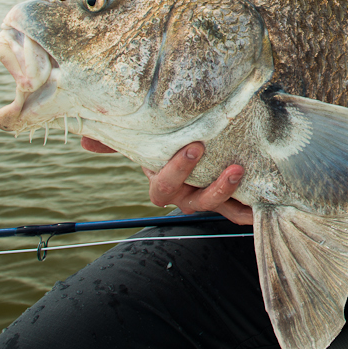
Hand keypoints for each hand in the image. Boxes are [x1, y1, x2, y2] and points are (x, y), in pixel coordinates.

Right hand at [81, 136, 253, 225]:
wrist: (202, 145)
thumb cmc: (169, 142)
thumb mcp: (147, 138)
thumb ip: (118, 137)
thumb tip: (83, 137)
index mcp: (164, 183)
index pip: (164, 187)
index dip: (177, 172)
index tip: (194, 147)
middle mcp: (186, 196)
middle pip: (194, 203)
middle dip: (211, 187)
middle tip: (230, 164)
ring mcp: (209, 199)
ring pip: (217, 207)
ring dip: (231, 194)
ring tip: (244, 171)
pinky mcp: (232, 200)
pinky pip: (241, 211)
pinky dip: (251, 209)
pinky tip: (264, 201)